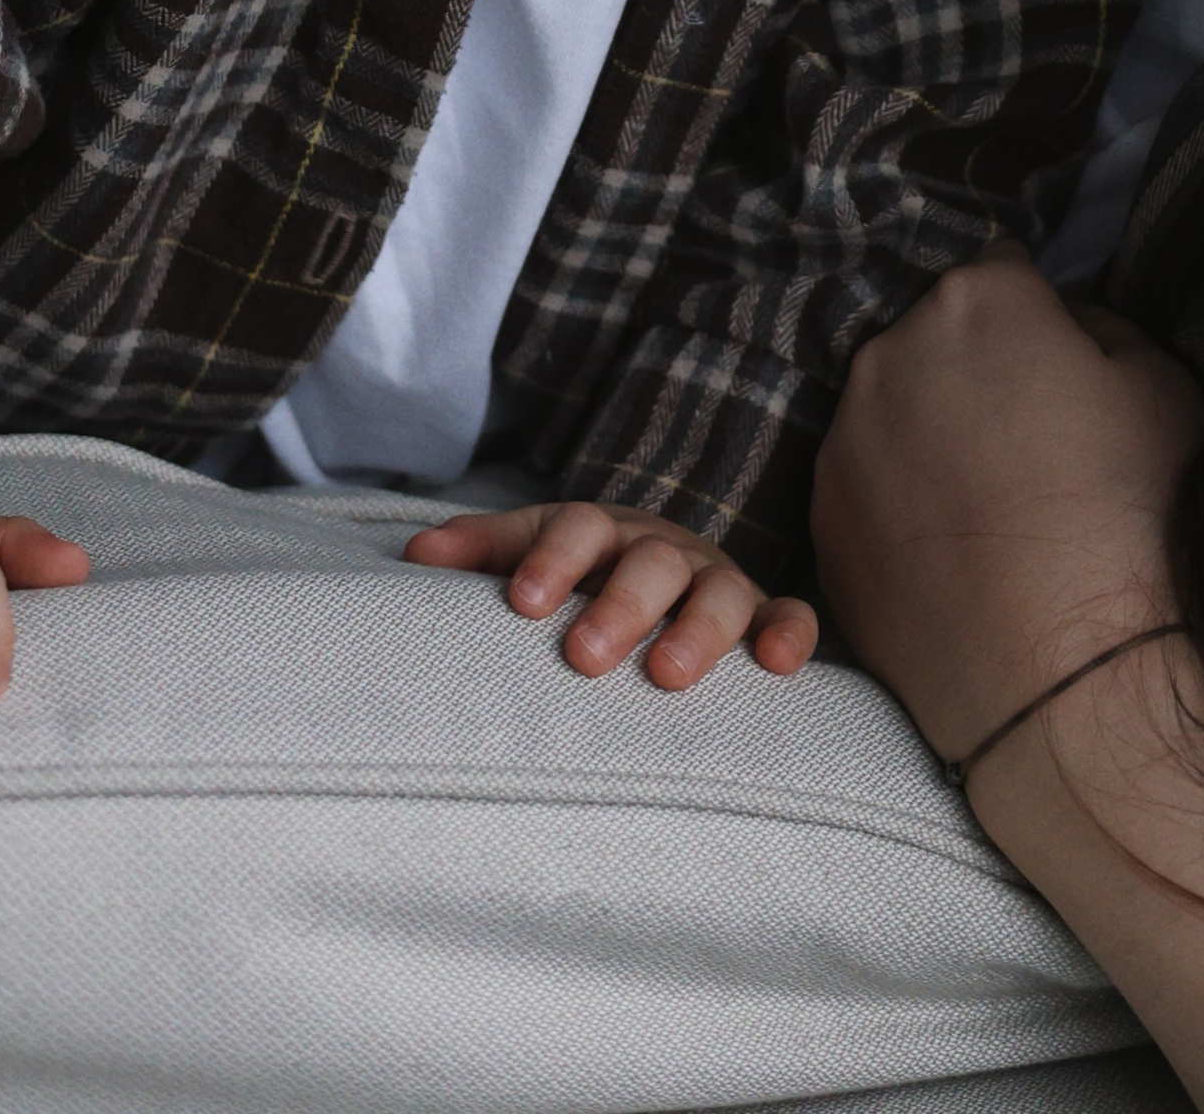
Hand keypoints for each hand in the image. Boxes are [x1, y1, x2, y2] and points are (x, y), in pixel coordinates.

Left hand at [403, 498, 817, 687]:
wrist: (669, 575)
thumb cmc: (584, 578)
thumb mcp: (535, 554)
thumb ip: (483, 553)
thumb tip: (413, 559)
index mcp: (603, 532)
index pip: (576, 529)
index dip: (551, 560)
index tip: (521, 602)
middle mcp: (663, 549)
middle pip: (647, 563)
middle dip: (618, 605)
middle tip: (583, 657)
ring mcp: (718, 580)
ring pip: (719, 589)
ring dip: (697, 627)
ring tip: (669, 674)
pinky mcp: (765, 616)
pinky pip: (790, 616)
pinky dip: (787, 633)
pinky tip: (777, 664)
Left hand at [815, 254, 1203, 1111]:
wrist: (1066, 677)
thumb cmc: (1130, 518)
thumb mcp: (1164, 386)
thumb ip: (1105, 329)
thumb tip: (1066, 332)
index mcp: (978, 300)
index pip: (1002, 270)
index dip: (1035, 315)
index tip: (1055, 365)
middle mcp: (889, 353)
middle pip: (934, 339)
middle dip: (971, 372)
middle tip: (1023, 442)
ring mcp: (843, 441)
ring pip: (889, 414)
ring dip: (925, 438)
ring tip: (986, 513)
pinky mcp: (821, 525)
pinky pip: (864, 491)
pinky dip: (896, 509)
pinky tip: (949, 559)